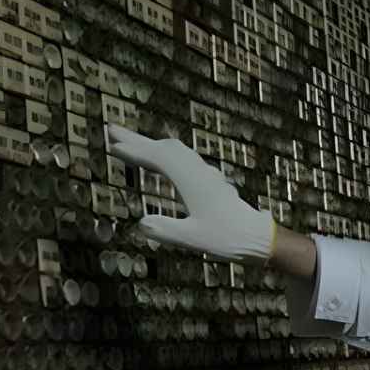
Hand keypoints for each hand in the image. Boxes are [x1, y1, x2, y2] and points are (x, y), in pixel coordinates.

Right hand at [104, 125, 273, 262]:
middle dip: (137, 139)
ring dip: (151, 143)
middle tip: (112, 130)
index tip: (113, 145)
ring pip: (175, 150)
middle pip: (164, 148)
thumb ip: (166, 230)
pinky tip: (161, 160)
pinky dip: (164, 153)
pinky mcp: (209, 180)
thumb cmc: (227, 238)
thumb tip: (141, 223)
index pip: (158, 159)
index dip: (135, 151)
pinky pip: (183, 158)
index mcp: (191, 181)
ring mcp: (205, 174)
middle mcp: (198, 172)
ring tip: (130, 142)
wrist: (257, 237)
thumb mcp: (193, 239)